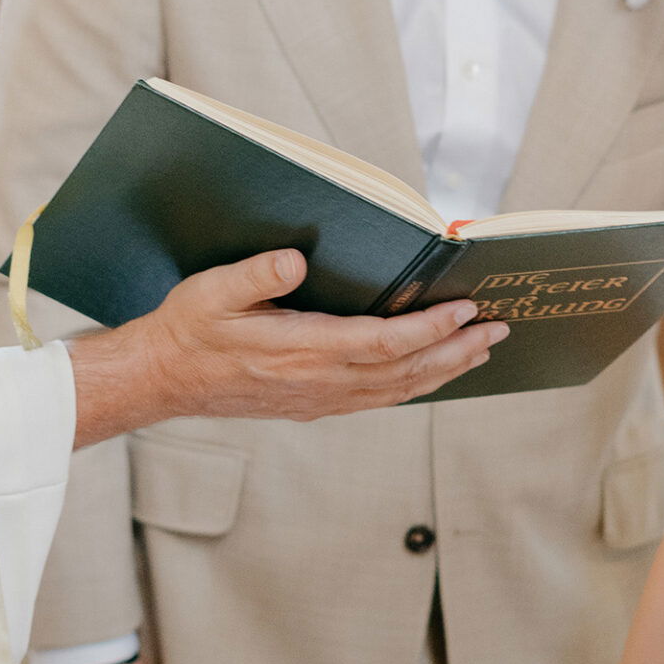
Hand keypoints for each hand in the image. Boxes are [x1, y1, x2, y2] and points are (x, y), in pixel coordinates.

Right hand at [66, 248, 509, 446]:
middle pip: (404, 371)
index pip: (382, 343)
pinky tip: (434, 373)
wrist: (163, 380)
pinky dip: (415, 385)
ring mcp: (320, 399)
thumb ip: (254, 276)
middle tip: (500, 330)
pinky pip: (379, 399)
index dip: (429, 330)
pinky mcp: (316, 404)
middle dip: (456, 350)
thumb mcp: (211, 291)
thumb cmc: (189, 329)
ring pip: (398, 390)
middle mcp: (319, 382)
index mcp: (301, 352)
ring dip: (444, 371)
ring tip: (482, 350)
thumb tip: (294, 259)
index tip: (465, 310)